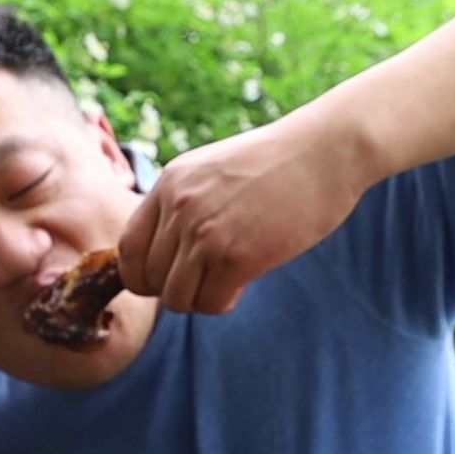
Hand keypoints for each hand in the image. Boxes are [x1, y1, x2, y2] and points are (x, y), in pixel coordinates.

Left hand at [117, 118, 369, 313]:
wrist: (326, 150)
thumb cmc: (274, 164)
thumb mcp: (211, 171)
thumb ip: (181, 205)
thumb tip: (160, 259)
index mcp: (169, 185)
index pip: (127, 250)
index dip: (141, 275)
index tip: (165, 278)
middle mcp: (180, 208)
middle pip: (149, 280)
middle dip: (174, 289)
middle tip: (205, 279)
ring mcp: (206, 232)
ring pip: (176, 298)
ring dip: (198, 300)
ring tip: (224, 283)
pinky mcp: (237, 256)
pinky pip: (210, 303)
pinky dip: (222, 303)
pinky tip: (242, 283)